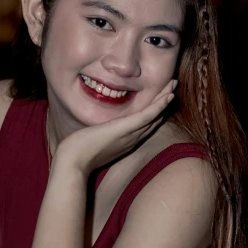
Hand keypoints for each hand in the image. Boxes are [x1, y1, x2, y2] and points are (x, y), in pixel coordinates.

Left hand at [54, 79, 176, 174]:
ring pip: (155, 114)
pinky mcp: (127, 129)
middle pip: (154, 119)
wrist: (74, 162)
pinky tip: (168, 95)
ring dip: (166, 99)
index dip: (154, 111)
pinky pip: (148, 115)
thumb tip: (95, 130)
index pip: (145, 124)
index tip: (160, 98)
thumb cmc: (78, 153)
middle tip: (173, 88)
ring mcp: (131, 134)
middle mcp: (133, 139)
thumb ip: (99, 135)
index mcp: (126, 142)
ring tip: (174, 84)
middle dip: (163, 102)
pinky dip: (159, 105)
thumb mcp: (92, 141)